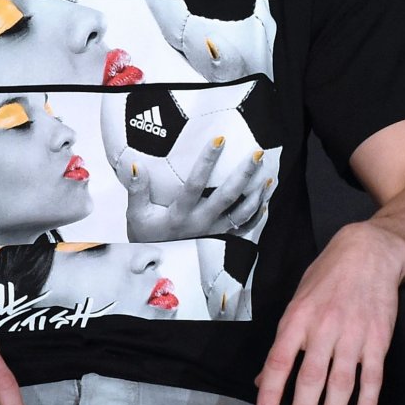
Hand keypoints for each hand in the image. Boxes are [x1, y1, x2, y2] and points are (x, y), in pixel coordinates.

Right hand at [102, 97, 276, 240]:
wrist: (156, 265)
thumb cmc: (146, 235)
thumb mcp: (136, 215)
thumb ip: (137, 190)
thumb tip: (135, 164)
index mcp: (179, 215)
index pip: (195, 184)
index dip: (207, 162)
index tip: (219, 139)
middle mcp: (200, 223)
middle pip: (228, 197)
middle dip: (244, 174)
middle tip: (257, 153)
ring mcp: (214, 233)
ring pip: (242, 214)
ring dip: (257, 195)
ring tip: (269, 176)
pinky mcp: (221, 240)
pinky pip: (244, 229)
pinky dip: (257, 215)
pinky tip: (265, 200)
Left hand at [255, 220, 404, 404]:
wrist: (371, 251)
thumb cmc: (330, 275)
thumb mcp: (298, 300)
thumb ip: (283, 341)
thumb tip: (264, 378)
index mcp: (299, 318)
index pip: (280, 360)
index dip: (271, 391)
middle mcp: (325, 327)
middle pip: (311, 377)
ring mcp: (354, 334)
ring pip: (342, 381)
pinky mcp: (378, 338)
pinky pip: (373, 374)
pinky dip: (368, 400)